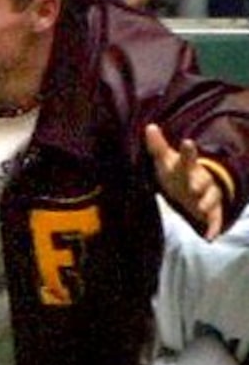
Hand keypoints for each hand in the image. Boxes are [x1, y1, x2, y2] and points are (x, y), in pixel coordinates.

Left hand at [147, 122, 227, 238]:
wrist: (193, 188)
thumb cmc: (175, 173)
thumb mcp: (165, 161)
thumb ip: (158, 146)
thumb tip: (149, 127)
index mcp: (187, 168)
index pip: (187, 158)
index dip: (188, 151)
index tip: (187, 142)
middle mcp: (201, 180)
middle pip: (201, 181)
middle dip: (199, 184)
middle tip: (194, 187)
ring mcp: (208, 195)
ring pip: (210, 198)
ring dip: (206, 203)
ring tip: (200, 209)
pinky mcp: (212, 210)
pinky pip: (214, 218)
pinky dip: (213, 227)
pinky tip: (210, 238)